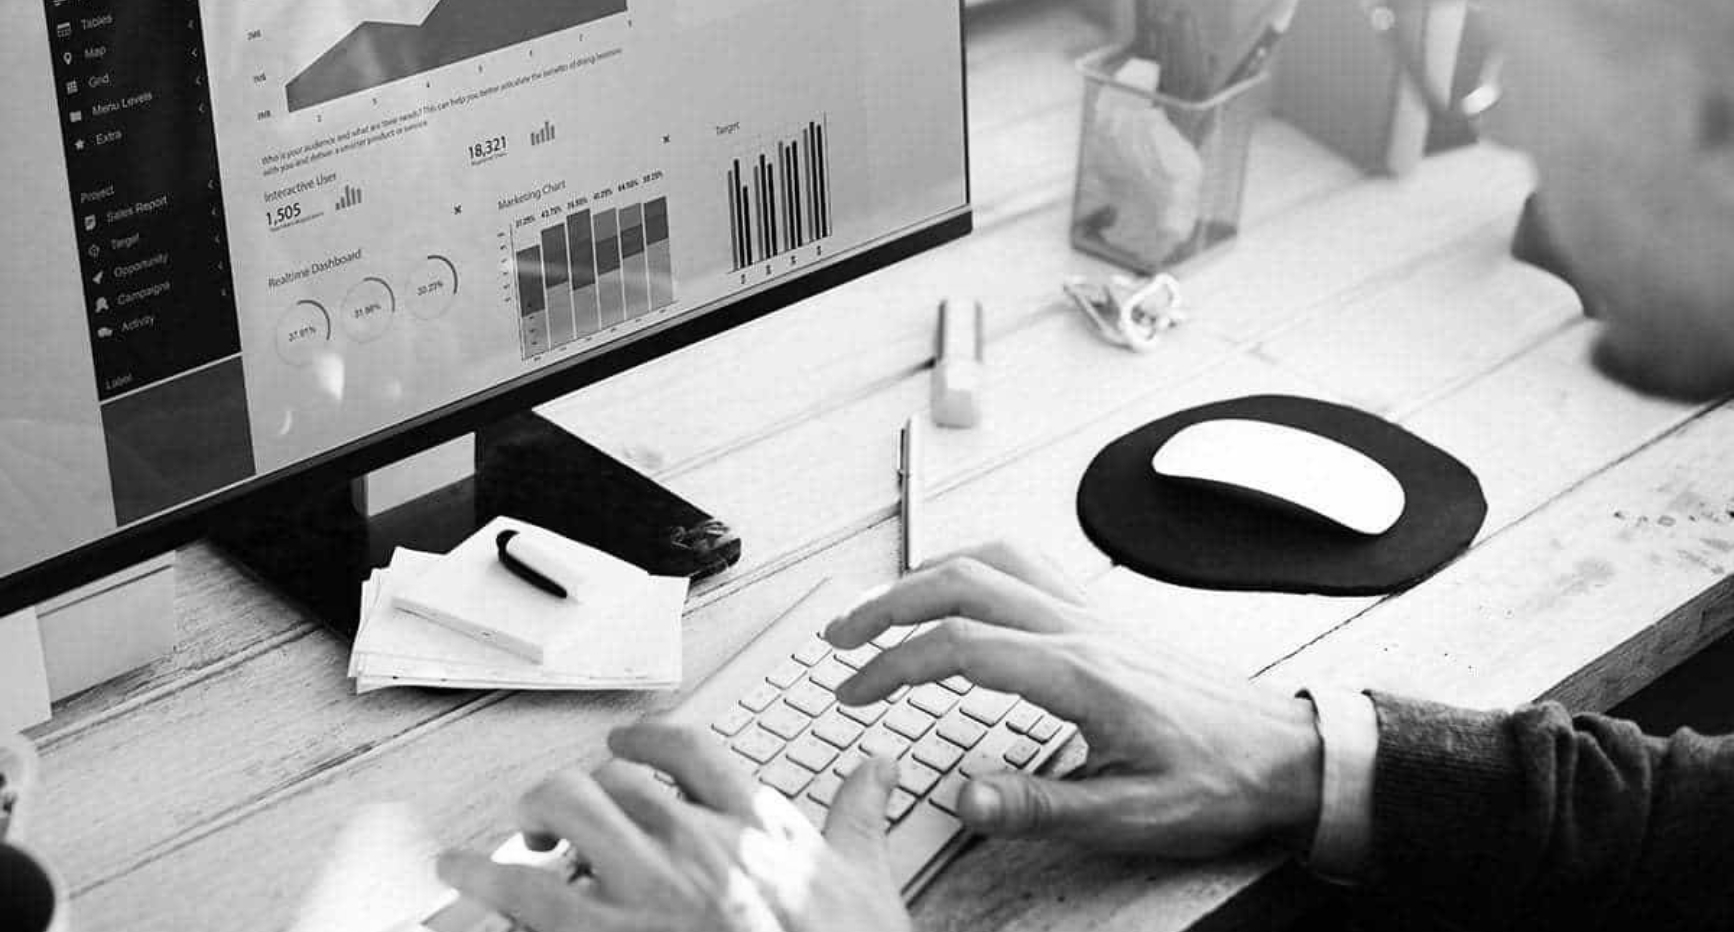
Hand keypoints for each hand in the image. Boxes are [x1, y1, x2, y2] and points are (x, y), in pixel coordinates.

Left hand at [438, 723, 910, 931]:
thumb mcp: (869, 880)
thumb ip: (861, 815)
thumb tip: (879, 767)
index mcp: (757, 822)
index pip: (690, 749)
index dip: (646, 736)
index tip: (626, 741)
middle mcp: (698, 842)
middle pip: (614, 776)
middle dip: (579, 791)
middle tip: (561, 815)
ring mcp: (652, 889)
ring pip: (567, 812)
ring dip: (531, 821)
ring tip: (510, 842)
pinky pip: (529, 895)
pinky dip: (487, 878)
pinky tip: (464, 875)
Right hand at [824, 542, 1322, 858]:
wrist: (1288, 753)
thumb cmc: (1221, 780)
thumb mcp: (1132, 814)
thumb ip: (1041, 805)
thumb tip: (963, 794)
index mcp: (1079, 673)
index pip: (959, 646)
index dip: (893, 665)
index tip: (855, 690)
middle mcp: (1080, 629)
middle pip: (962, 582)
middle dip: (888, 603)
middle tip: (842, 636)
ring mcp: (1092, 614)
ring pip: (992, 560)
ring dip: (926, 574)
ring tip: (882, 605)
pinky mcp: (1104, 616)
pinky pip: (1026, 564)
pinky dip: (974, 564)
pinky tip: (961, 587)